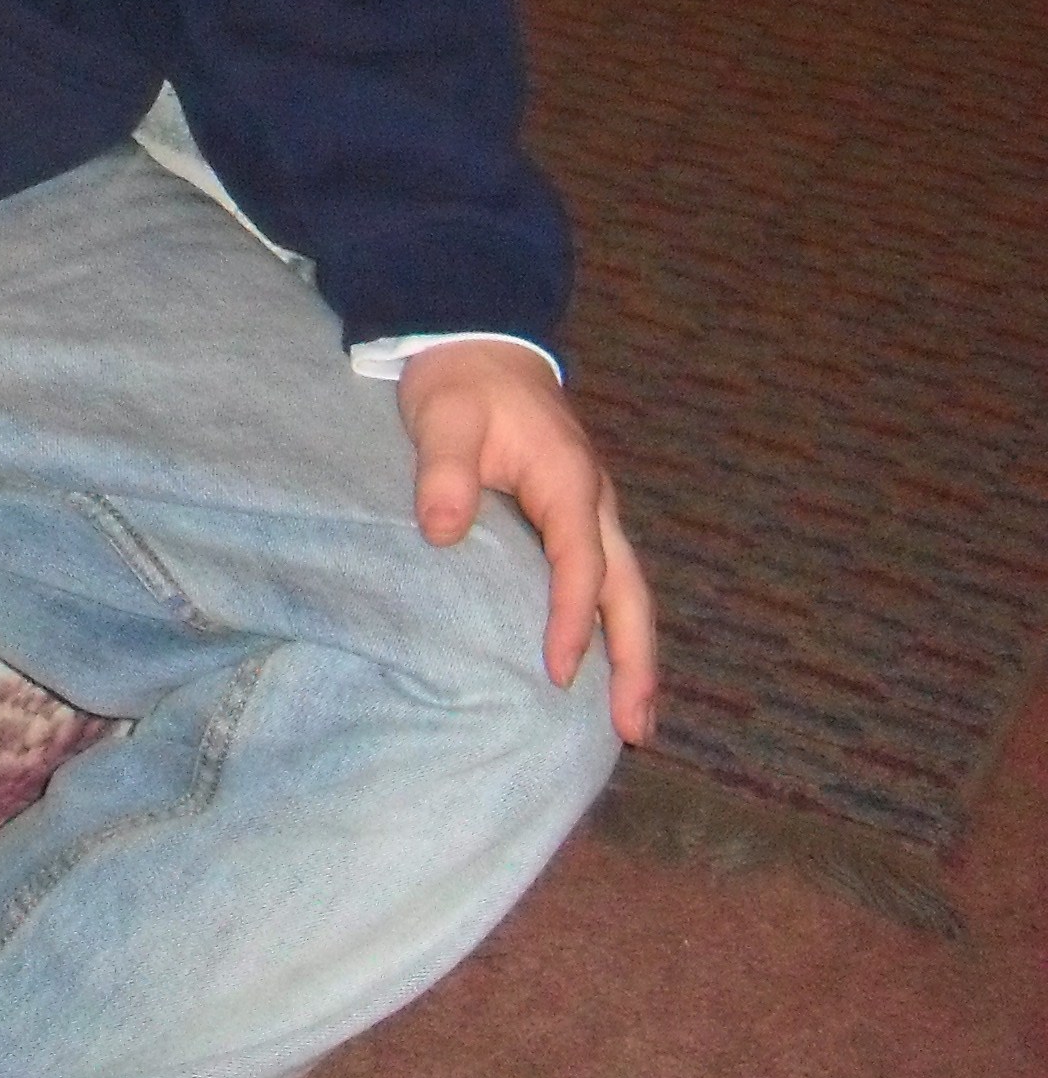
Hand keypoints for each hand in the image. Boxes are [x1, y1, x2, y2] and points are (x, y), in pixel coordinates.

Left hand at [393, 339, 656, 747]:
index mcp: (568, 480)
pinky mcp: (576, 518)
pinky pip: (606, 582)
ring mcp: (592, 511)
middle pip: (628, 591)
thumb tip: (442, 530)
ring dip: (634, 655)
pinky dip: (612, 628)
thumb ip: (444, 471)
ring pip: (627, 591)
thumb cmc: (462, 384)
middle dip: (636, 661)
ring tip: (635, 723)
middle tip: (635, 729)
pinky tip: (604, 670)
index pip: (579, 563)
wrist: (480, 347)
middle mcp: (594, 501)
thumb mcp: (444, 416)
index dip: (571, 620)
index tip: (558, 673)